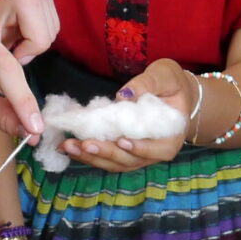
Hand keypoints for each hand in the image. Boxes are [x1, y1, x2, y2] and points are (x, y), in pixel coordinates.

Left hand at [0, 0, 57, 135]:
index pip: (6, 65)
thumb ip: (1, 117)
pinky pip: (39, 10)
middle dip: (38, 38)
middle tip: (21, 62)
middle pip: (31, 4)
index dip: (23, 98)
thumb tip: (31, 132)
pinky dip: (41, 31)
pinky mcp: (7, 13)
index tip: (34, 125)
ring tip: (19, 58)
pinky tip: (21, 51)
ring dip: (41, 35)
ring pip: (39, 3)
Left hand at [61, 59, 196, 172]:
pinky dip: (88, 154)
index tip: (122, 141)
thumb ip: (147, 84)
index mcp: (171, 136)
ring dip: (91, 157)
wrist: (171, 94)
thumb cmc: (171, 84)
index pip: (158, 149)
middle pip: (130, 159)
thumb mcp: (164, 76)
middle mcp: (155, 152)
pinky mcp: (123, 152)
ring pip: (114, 163)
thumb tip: (124, 95)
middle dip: (106, 152)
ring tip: (69, 146)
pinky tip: (70, 146)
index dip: (141, 148)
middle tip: (85, 143)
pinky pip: (106, 158)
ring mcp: (137, 155)